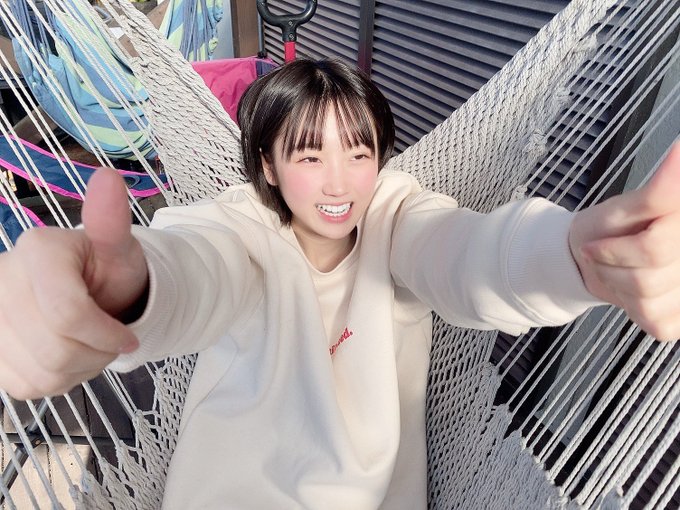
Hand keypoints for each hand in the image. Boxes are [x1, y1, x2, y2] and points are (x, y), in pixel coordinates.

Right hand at [0, 168, 148, 398]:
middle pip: (56, 348)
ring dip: (81, 367)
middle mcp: (2, 282)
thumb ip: (112, 221)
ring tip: (89, 344)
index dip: (105, 335)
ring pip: (43, 373)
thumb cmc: (106, 271)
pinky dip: (60, 379)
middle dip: (97, 352)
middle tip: (110, 338)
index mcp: (37, 252)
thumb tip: (109, 178)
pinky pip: (29, 386)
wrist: (86, 293)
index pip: (68, 314)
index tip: (128, 338)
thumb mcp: (118, 248)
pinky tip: (68, 355)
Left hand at [569, 142, 679, 340]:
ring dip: (616, 286)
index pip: (656, 249)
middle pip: (650, 277)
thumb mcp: (623, 208)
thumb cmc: (604, 229)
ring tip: (614, 270)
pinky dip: (630, 308)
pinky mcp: (679, 317)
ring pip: (649, 301)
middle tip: (604, 255)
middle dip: (612, 266)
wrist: (588, 258)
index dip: (618, 250)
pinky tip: (628, 291)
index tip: (597, 244)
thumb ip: (657, 193)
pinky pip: (654, 322)